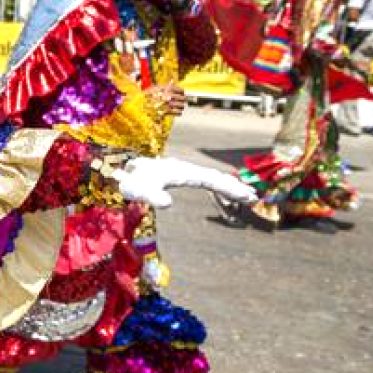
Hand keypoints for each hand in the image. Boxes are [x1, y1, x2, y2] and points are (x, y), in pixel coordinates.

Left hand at [113, 156, 256, 208]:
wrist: (119, 168)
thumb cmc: (130, 180)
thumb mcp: (138, 189)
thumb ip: (152, 195)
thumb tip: (167, 204)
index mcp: (181, 171)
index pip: (210, 179)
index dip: (228, 188)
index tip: (245, 195)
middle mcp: (185, 169)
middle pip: (214, 177)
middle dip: (233, 187)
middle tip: (253, 197)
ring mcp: (183, 171)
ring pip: (211, 177)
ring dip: (228, 186)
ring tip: (246, 196)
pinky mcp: (180, 175)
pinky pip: (204, 180)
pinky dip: (217, 186)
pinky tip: (224, 194)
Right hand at [146, 84, 186, 116]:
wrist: (141, 104)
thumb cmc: (148, 96)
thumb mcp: (156, 88)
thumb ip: (165, 85)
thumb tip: (172, 81)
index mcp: (168, 89)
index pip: (181, 91)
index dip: (182, 93)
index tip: (181, 94)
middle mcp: (170, 96)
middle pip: (183, 99)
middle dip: (182, 100)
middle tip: (181, 101)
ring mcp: (169, 104)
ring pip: (182, 106)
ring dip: (180, 106)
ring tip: (178, 107)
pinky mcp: (168, 112)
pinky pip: (178, 112)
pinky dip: (178, 112)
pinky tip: (176, 111)